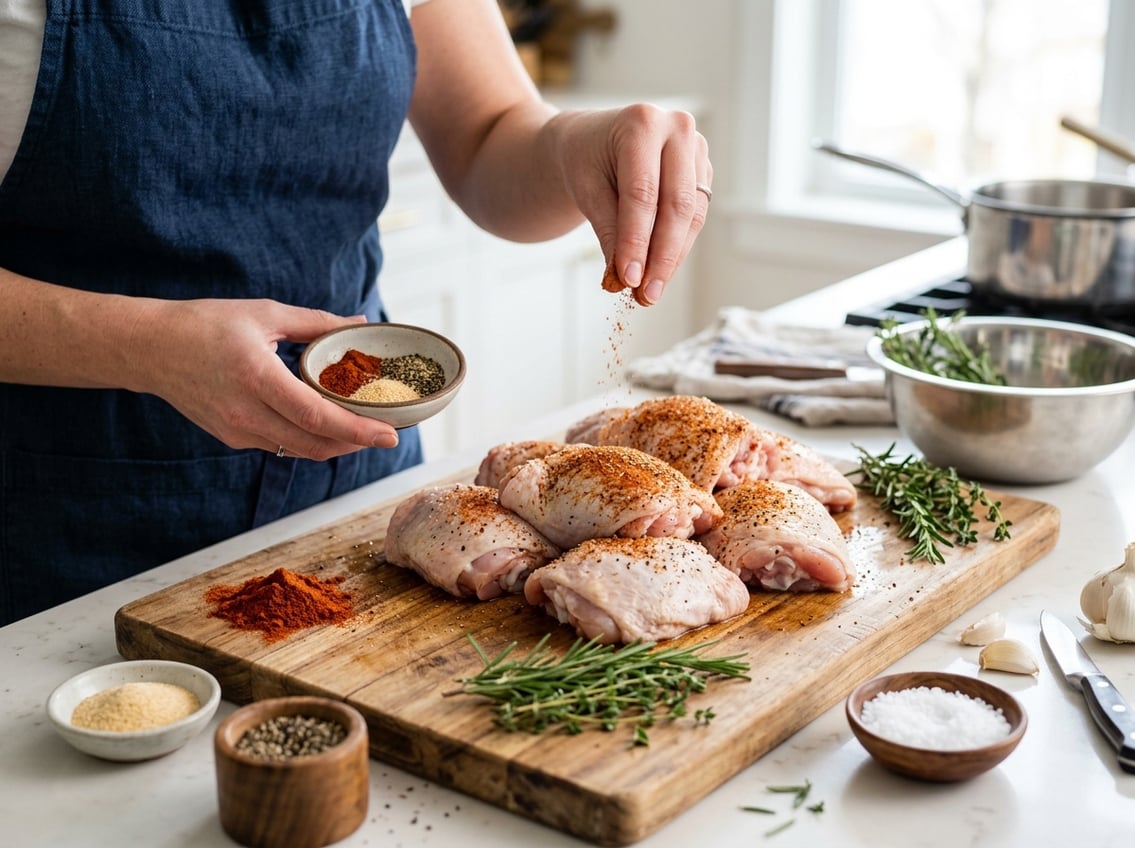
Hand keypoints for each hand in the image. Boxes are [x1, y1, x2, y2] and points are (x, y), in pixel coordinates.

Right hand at [132, 298, 399, 458]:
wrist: (150, 349)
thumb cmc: (206, 324)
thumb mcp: (264, 314)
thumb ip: (317, 324)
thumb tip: (359, 322)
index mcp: (257, 377)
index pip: (317, 416)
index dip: (358, 430)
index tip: (390, 435)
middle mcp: (247, 412)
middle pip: (316, 443)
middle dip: (357, 443)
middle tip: (388, 434)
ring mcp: (238, 430)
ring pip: (301, 450)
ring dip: (336, 445)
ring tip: (365, 431)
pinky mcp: (233, 438)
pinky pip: (283, 445)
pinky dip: (310, 440)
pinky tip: (328, 426)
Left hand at [550, 104, 711, 304]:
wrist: (592, 140)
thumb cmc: (584, 160)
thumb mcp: (585, 190)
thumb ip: (608, 229)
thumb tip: (624, 277)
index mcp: (642, 123)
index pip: (643, 194)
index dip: (637, 241)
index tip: (629, 279)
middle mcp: (677, 128)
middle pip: (676, 205)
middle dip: (661, 256)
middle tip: (646, 295)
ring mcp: (696, 148)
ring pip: (692, 214)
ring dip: (673, 257)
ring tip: (651, 290)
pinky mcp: (702, 170)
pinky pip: (696, 215)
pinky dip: (678, 246)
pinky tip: (660, 270)